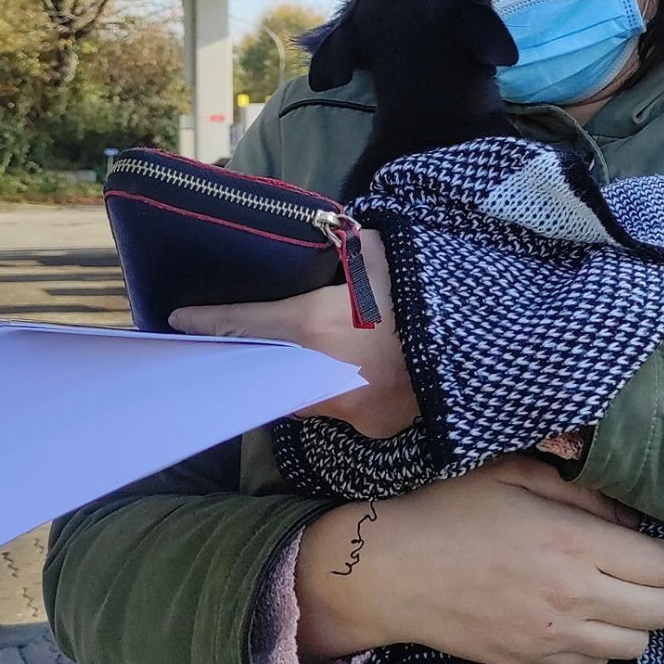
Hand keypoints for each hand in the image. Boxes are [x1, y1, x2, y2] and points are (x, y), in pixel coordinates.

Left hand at [167, 229, 416, 438]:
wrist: (486, 349)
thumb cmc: (428, 292)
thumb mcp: (381, 253)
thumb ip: (345, 251)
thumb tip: (327, 238)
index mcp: (314, 326)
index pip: (244, 326)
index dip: (207, 323)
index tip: (178, 320)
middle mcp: (320, 376)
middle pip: (262, 371)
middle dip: (245, 357)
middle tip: (230, 341)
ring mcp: (346, 408)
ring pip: (297, 396)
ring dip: (288, 376)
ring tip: (289, 352)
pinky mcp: (371, 426)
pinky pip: (336, 408)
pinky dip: (330, 391)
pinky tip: (341, 372)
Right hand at [295, 455, 663, 663]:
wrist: (393, 572)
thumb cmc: (451, 510)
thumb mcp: (517, 474)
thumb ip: (580, 490)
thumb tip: (623, 514)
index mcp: (572, 544)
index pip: (661, 566)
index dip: (656, 551)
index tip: (632, 539)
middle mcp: (572, 597)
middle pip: (661, 612)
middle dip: (655, 588)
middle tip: (626, 567)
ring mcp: (552, 638)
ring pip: (636, 646)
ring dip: (630, 619)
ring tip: (603, 594)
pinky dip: (597, 643)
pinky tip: (572, 615)